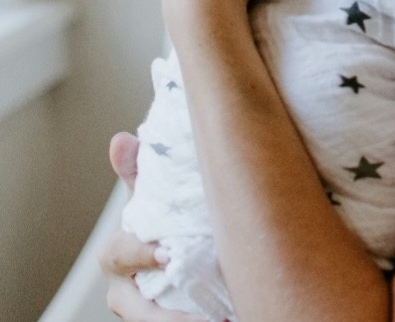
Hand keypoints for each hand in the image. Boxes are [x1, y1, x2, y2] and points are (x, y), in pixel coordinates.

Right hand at [100, 133, 206, 320]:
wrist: (170, 250)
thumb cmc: (158, 219)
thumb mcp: (148, 195)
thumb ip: (138, 171)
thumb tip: (122, 139)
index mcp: (119, 253)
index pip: (118, 255)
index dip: (139, 254)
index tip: (167, 253)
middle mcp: (126, 288)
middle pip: (131, 305)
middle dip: (160, 312)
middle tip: (197, 310)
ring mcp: (143, 309)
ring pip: (152, 321)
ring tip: (216, 320)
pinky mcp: (166, 317)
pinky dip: (195, 321)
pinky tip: (227, 318)